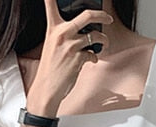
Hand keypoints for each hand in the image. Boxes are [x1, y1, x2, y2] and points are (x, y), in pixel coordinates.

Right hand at [26, 0, 112, 115]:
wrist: (47, 89)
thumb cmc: (50, 68)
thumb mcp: (52, 45)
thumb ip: (64, 34)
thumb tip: (82, 29)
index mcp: (53, 28)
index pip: (50, 3)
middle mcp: (62, 33)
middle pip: (87, 15)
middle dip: (102, 15)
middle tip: (107, 19)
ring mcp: (71, 46)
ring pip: (96, 36)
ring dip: (103, 40)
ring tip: (104, 43)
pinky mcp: (78, 59)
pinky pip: (93, 54)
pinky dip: (94, 57)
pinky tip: (90, 60)